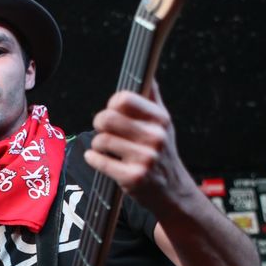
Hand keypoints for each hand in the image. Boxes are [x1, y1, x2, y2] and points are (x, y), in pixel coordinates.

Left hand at [84, 80, 187, 207]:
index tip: (114, 111)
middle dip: (100, 123)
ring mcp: (144, 158)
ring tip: (105, 148)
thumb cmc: (163, 155)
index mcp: (160, 119)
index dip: (112, 104)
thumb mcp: (164, 125)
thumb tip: (148, 74)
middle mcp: (155, 137)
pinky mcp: (132, 177)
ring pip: (101, 140)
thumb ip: (153, 99)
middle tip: (103, 129)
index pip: (124, 99)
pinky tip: (98, 158)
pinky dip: (93, 158)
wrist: (172, 191)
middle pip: (107, 118)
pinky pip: (99, 161)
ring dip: (97, 144)